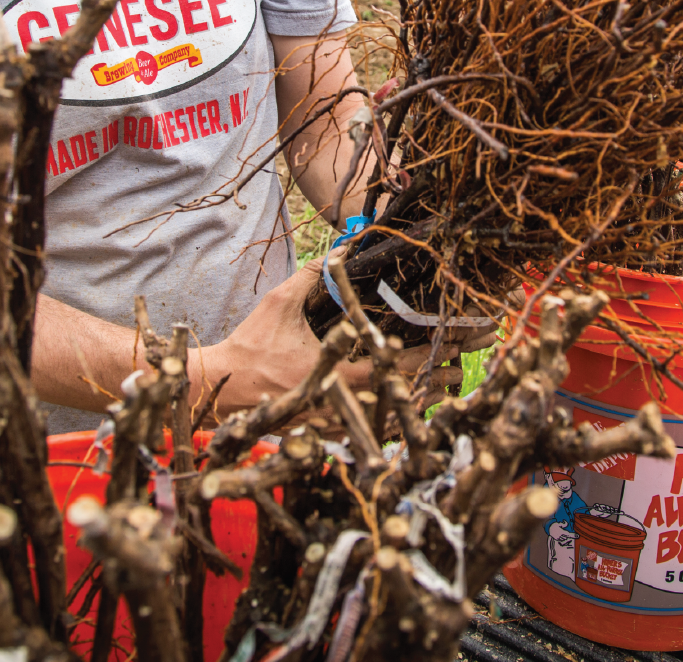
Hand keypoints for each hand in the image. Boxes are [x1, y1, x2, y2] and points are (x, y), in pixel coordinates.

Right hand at [202, 257, 473, 425]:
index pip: (392, 367)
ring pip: (387, 420)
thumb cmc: (250, 345)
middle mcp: (338, 403)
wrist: (220, 387)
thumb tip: (340, 251)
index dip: (428, 359)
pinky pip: (366, 430)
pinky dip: (390, 420)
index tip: (455, 351)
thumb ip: (311, 278)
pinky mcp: (324, 431)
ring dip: (417, 404)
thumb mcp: (280, 304)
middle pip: (399, 399)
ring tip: (448, 391)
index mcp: (333, 373)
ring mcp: (333, 422)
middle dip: (435, 384)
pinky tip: (409, 412)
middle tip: (463, 372)